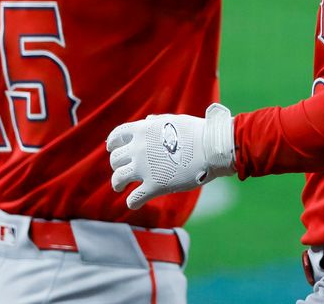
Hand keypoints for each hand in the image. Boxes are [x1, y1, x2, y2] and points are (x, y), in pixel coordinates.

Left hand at [107, 103, 235, 209]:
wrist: (211, 147)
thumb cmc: (197, 132)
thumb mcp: (173, 120)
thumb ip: (156, 122)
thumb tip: (148, 121)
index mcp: (142, 130)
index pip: (117, 136)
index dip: (113, 143)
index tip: (112, 149)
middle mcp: (138, 148)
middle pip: (116, 159)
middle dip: (117, 165)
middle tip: (122, 169)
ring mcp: (144, 168)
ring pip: (118, 178)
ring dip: (117, 183)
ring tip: (119, 187)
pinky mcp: (154, 186)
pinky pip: (134, 198)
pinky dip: (132, 202)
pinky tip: (134, 203)